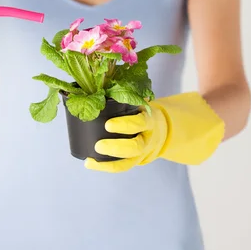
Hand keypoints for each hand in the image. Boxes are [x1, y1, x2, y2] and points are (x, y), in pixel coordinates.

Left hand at [84, 92, 225, 172]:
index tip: (108, 124)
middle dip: (116, 147)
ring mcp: (142, 152)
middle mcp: (147, 138)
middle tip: (98, 145)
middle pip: (135, 147)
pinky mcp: (134, 161)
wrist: (160, 129)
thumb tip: (103, 83)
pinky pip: (121, 167)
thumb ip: (127, 95)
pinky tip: (90, 164)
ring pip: (128, 162)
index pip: (139, 123)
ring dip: (108, 162)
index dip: (125, 125)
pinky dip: (105, 167)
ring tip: (90, 161)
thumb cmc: (141, 111)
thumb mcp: (139, 102)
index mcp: (149, 120)